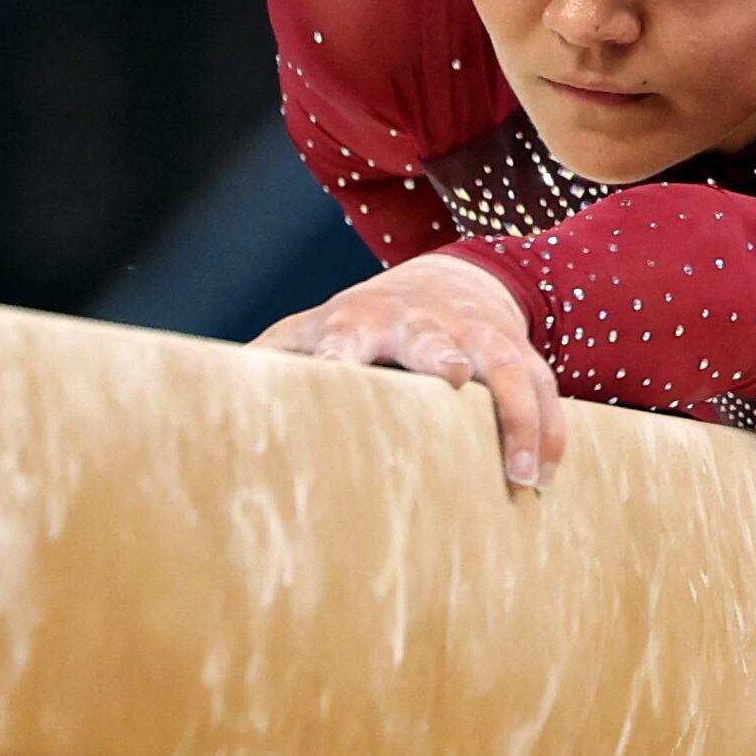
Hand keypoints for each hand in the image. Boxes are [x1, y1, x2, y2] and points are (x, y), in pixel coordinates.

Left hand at [250, 253, 567, 490]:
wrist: (449, 278)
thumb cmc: (361, 323)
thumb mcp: (310, 333)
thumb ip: (269, 363)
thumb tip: (204, 401)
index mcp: (359, 321)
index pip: (342, 335)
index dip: (338, 353)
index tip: (334, 374)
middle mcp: (423, 321)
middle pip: (436, 335)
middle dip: (445, 353)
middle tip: (458, 381)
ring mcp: (477, 333)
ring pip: (509, 367)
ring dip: (520, 417)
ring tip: (523, 477)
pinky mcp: (518, 350)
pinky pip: (545, 387)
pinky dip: (552, 431)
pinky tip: (549, 477)